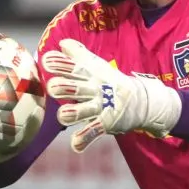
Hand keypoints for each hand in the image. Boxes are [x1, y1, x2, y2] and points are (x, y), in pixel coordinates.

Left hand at [41, 39, 181, 152]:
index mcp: (89, 75)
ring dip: (71, 113)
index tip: (46, 61)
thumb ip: (78, 55)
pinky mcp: (106, 123)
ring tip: (64, 114)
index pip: (72, 67)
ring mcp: (100, 107)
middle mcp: (93, 89)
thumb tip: (61, 43)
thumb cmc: (110, 82)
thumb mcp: (96, 67)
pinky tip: (76, 145)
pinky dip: (84, 139)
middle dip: (61, 87)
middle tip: (53, 87)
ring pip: (81, 111)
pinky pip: (93, 131)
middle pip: (73, 88)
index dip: (59, 64)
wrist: (142, 101)